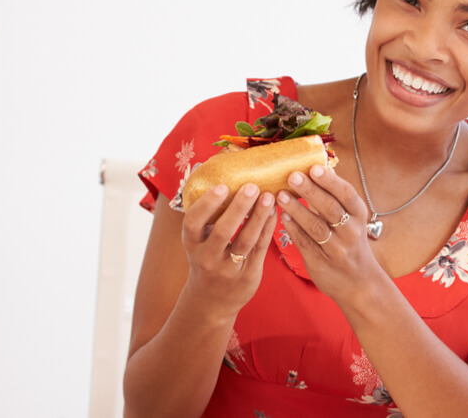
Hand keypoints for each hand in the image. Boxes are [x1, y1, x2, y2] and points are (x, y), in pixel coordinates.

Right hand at [180, 183, 277, 318]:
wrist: (211, 300)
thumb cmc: (206, 257)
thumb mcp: (197, 239)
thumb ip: (203, 209)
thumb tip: (201, 166)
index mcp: (192, 244)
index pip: (193, 223)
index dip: (207, 205)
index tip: (222, 186)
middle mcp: (207, 257)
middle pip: (223, 231)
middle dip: (238, 208)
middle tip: (252, 186)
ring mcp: (229, 268)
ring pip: (246, 240)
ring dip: (259, 217)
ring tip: (269, 196)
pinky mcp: (249, 275)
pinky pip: (260, 248)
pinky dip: (268, 229)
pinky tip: (275, 211)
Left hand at [277, 165, 374, 302]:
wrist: (358, 282)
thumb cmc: (351, 243)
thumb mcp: (352, 220)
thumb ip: (335, 200)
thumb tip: (314, 170)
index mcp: (359, 216)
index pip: (346, 194)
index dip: (330, 181)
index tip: (314, 167)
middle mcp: (351, 232)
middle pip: (330, 208)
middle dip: (310, 191)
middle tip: (292, 176)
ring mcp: (337, 249)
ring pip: (315, 226)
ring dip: (297, 209)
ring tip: (280, 195)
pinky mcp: (321, 262)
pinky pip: (305, 243)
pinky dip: (293, 229)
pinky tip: (282, 216)